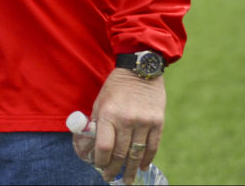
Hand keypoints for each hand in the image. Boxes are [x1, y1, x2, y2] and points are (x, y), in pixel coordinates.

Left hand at [84, 69, 165, 184]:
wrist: (140, 71)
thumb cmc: (115, 87)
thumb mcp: (100, 102)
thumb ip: (95, 124)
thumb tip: (86, 147)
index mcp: (109, 114)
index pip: (104, 146)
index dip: (101, 161)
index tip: (99, 167)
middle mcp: (126, 119)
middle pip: (120, 153)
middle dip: (114, 169)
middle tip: (109, 178)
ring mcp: (144, 122)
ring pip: (136, 153)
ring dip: (131, 169)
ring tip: (127, 180)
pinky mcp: (158, 122)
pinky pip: (152, 146)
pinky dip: (147, 159)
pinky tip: (142, 167)